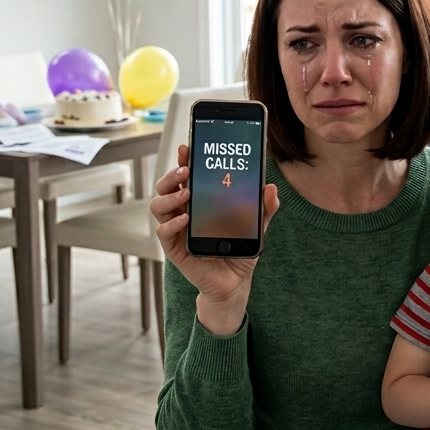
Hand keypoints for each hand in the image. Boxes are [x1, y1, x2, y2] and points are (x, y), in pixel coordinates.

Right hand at [151, 144, 278, 335]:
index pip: (187, 176)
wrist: (235, 282)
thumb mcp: (257, 225)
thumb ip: (265, 207)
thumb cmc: (240, 248)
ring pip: (158, 206)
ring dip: (170, 196)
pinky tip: (185, 219)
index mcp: (200, 201)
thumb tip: (271, 188)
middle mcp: (184, 212)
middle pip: (166, 187)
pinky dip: (172, 224)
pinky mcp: (176, 249)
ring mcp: (177, 230)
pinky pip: (164, 233)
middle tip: (186, 169)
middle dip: (172, 174)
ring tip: (187, 192)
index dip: (184, 160)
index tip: (188, 146)